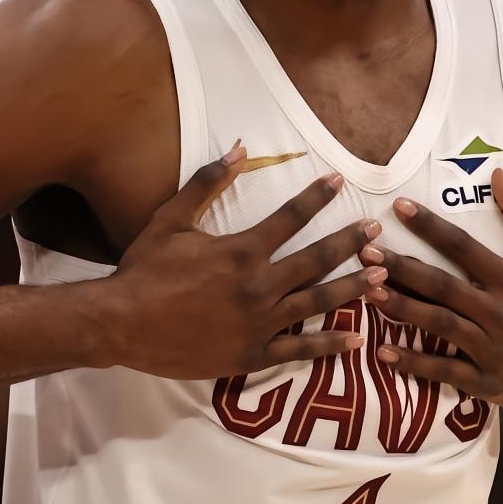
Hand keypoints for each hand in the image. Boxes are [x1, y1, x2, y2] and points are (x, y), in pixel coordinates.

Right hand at [99, 145, 387, 379]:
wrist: (120, 323)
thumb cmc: (145, 269)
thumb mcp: (172, 219)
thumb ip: (208, 182)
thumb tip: (240, 149)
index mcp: (242, 250)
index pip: (291, 217)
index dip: (317, 197)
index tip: (339, 182)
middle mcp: (259, 286)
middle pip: (317, 260)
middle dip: (349, 242)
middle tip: (376, 231)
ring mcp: (259, 323)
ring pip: (317, 303)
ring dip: (352, 288)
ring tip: (382, 276)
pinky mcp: (253, 354)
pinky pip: (300, 350)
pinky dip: (331, 345)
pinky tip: (357, 339)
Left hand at [359, 168, 502, 407]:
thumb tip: (498, 173)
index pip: (464, 246)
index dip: (430, 226)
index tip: (398, 206)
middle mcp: (502, 312)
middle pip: (444, 286)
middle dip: (403, 269)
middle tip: (365, 254)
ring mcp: (495, 350)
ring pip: (441, 326)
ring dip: (404, 309)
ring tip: (368, 294)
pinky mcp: (490, 384)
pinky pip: (446, 372)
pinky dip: (414, 363)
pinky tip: (383, 351)